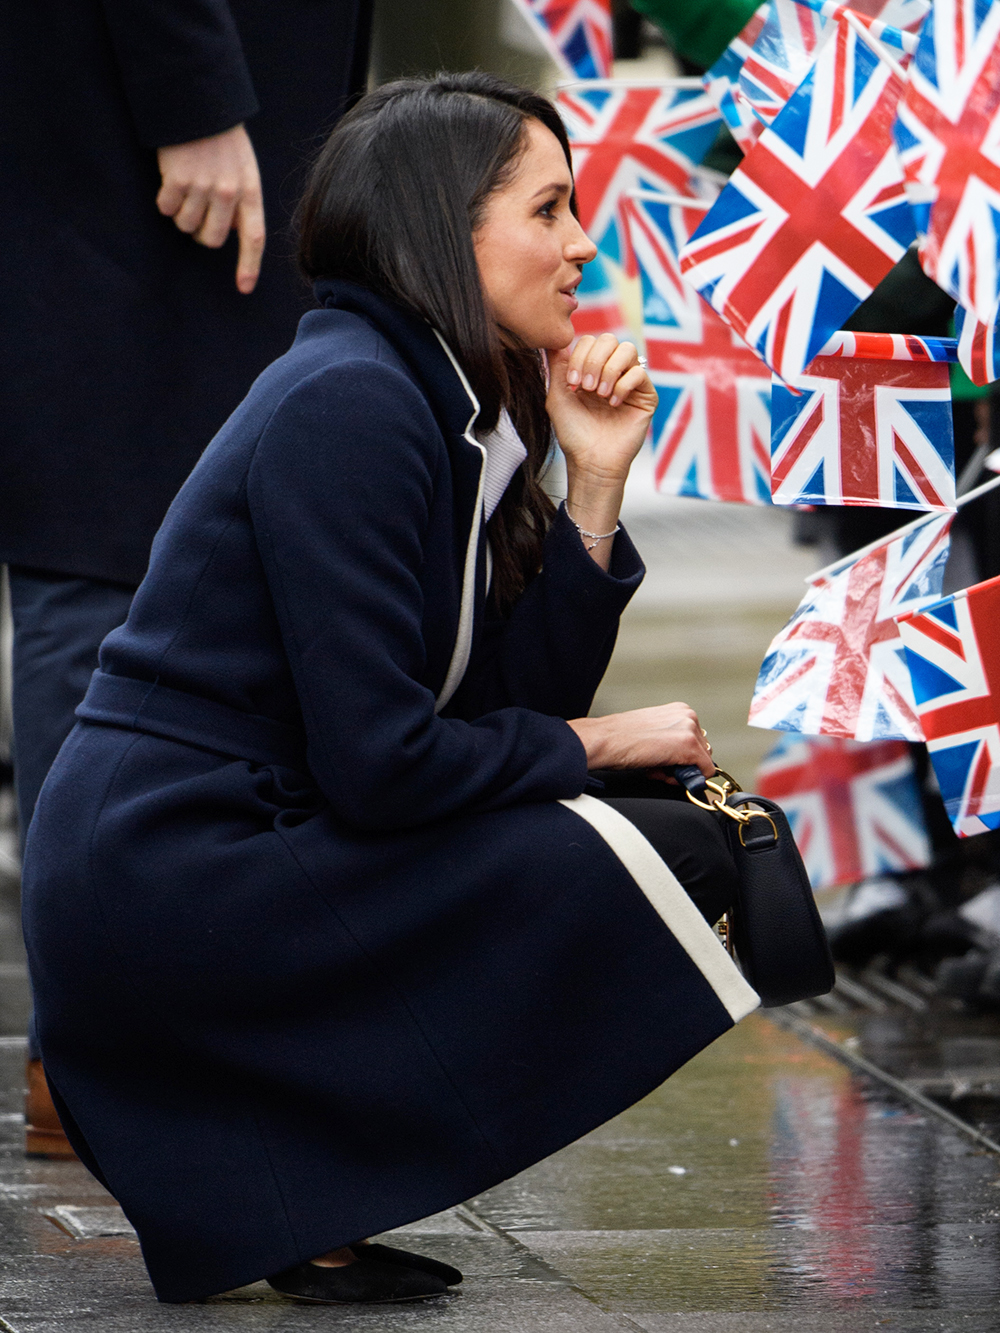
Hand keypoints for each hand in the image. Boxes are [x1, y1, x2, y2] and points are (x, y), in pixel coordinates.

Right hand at [156, 124, 264, 293]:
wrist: (197, 103)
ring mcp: (203, 187)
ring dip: (180, 214)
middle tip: (197, 212)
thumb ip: (241, 199)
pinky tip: (169, 181)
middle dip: (201, 233)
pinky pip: (167, 209)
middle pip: (213, 239)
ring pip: (186, 226)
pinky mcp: (177, 180)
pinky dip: (164, 201)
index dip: (249, 265)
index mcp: (250, 190)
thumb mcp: (243, 167)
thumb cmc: (220, 138)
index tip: (244, 288)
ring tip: (184, 188)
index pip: (254, 237)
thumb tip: (231, 231)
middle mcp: (229, 192)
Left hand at [546, 335, 657, 485]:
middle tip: (587, 387)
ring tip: (600, 395)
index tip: (572, 382)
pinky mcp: (646, 396)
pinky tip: (614, 405)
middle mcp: (611, 372)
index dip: (580, 356)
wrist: (591, 461)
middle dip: (594, 360)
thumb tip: (554, 339)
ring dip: (610, 370)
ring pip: (627, 350)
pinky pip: (640, 373)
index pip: (589, 341)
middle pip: (609, 339)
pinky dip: (623, 385)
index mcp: (591, 370)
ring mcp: (630, 383)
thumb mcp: (558, 396)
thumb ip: (558, 366)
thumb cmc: (573, 433)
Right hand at [567, 703, 713, 777]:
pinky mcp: (688, 745)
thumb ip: (672, 742)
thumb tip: (686, 763)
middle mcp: (688, 716)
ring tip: (654, 766)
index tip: (661, 760)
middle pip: (703, 753)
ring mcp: (689, 729)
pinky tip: (658, 771)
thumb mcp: (653, 733)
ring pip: (702, 763)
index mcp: (680, 711)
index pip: (697, 743)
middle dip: (683, 765)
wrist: (603, 740)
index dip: (680, 758)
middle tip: (656, 765)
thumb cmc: (619, 739)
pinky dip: (682, 780)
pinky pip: (702, 772)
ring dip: (680, 772)